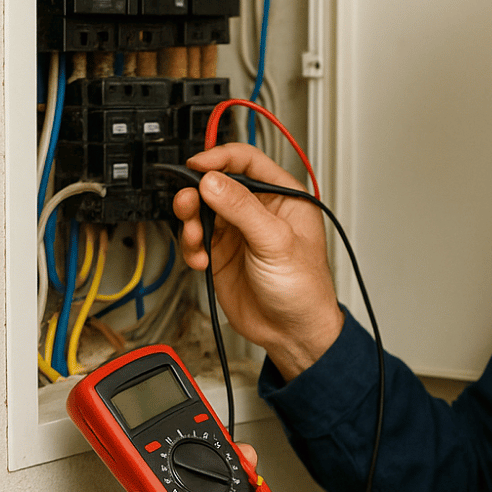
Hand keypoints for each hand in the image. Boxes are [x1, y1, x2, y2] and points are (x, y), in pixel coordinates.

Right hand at [174, 143, 344, 379]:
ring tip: (194, 237)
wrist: (292, 332)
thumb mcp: (276, 242)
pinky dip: (191, 246)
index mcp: (284, 196)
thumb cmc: (304, 289)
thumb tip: (212, 181)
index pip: (247, 160)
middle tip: (187, 204)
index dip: (220, 158)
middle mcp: (259, 210)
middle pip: (217, 183)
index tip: (198, 166)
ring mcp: (238, 231)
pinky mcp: (221, 252)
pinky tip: (200, 259)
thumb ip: (242, 209)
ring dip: (190, 220)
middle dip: (197, 192)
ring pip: (201, 209)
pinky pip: (195, 238)